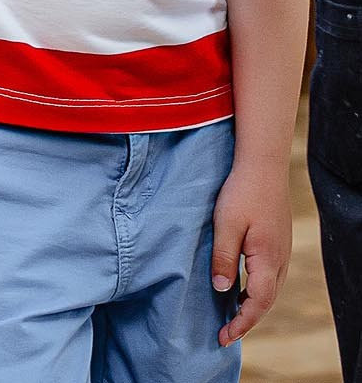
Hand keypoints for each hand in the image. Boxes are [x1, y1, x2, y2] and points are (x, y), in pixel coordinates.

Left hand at [212, 163, 289, 344]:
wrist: (263, 167)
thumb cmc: (241, 193)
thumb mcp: (225, 225)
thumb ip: (224, 258)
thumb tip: (223, 290)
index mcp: (267, 260)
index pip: (256, 303)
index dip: (241, 323)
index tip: (223, 338)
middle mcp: (280, 260)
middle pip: (266, 302)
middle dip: (246, 320)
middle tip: (224, 334)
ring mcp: (282, 252)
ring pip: (269, 290)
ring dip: (252, 306)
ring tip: (230, 317)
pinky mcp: (278, 243)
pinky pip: (270, 277)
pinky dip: (256, 290)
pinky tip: (241, 289)